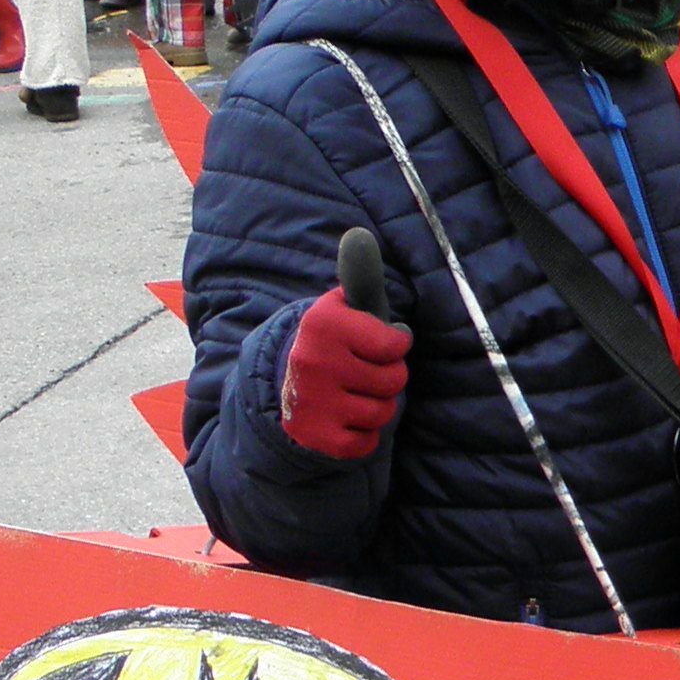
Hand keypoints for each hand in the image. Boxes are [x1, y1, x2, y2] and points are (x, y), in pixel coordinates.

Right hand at [280, 285, 408, 459]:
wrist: (285, 386)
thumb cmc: (333, 345)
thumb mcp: (344, 309)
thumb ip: (360, 279)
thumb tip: (358, 236)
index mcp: (323, 324)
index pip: (395, 343)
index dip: (394, 345)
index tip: (377, 343)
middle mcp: (314, 360)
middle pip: (394, 380)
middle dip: (388, 378)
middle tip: (365, 372)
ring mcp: (313, 400)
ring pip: (383, 412)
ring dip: (377, 406)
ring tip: (355, 394)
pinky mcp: (314, 436)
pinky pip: (366, 442)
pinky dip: (364, 435)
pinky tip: (346, 418)